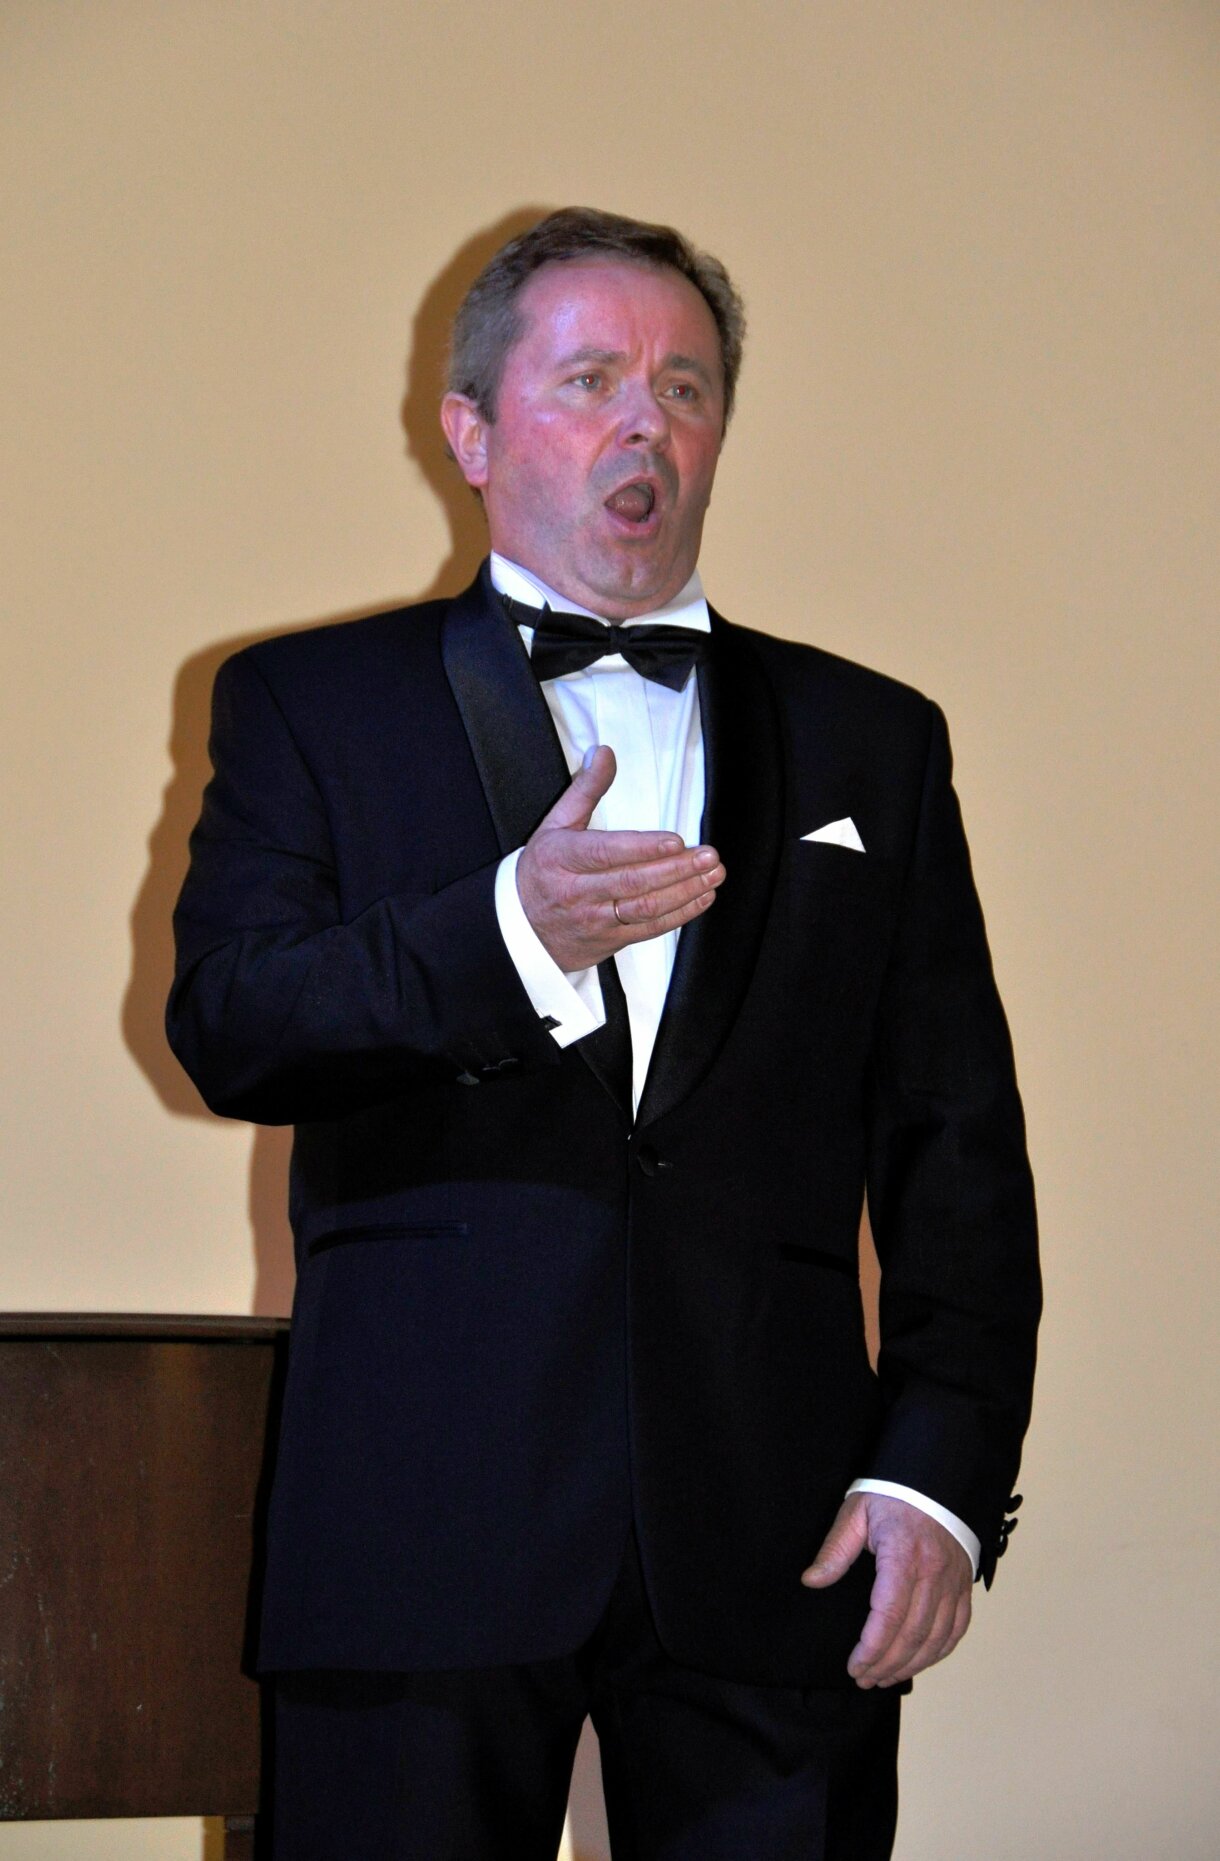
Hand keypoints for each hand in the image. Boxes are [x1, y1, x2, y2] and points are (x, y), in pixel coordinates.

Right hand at [516, 746, 724, 972]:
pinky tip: (701, 897)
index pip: (605, 853)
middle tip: (707, 855)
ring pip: (645, 909)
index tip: (675, 841)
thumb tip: (603, 754)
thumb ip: (585, 789)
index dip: (642, 849)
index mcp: (563, 858)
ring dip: (685, 892)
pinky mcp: (612, 940)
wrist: (522, 931)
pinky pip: (650, 929)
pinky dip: (681, 914)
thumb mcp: (554, 826)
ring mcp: (596, 919)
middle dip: (676, 869)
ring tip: (712, 874)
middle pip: (633, 882)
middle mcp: (578, 891)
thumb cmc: (541, 873)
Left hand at [801, 1492, 972, 1687]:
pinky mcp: (964, 1585)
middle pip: (913, 1634)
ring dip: (911, 1665)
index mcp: (903, 1555)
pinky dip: (939, 1652)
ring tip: (885, 1678)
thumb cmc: (892, 1494)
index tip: (854, 1666)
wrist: (935, 1478)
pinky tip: (919, 1662)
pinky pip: (957, 1628)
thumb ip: (835, 1549)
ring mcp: (953, 1581)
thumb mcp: (856, 1512)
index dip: (872, 1649)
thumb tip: (812, 1580)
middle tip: (864, 1679)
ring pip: (937, 1638)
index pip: (889, 1615)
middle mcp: (934, 1573)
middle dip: (887, 1664)